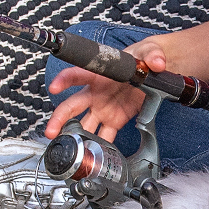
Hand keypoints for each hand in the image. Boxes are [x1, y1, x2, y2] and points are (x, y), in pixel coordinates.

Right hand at [46, 38, 170, 140]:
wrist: (153, 72)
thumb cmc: (142, 57)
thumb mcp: (148, 52)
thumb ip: (152, 56)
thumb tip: (156, 62)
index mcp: (100, 75)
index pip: (79, 74)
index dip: (65, 80)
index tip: (55, 86)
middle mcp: (96, 93)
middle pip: (72, 105)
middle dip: (60, 118)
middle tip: (51, 131)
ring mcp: (103, 108)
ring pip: (84, 123)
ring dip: (76, 136)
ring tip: (70, 151)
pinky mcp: (114, 119)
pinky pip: (105, 134)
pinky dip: (100, 145)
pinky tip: (94, 156)